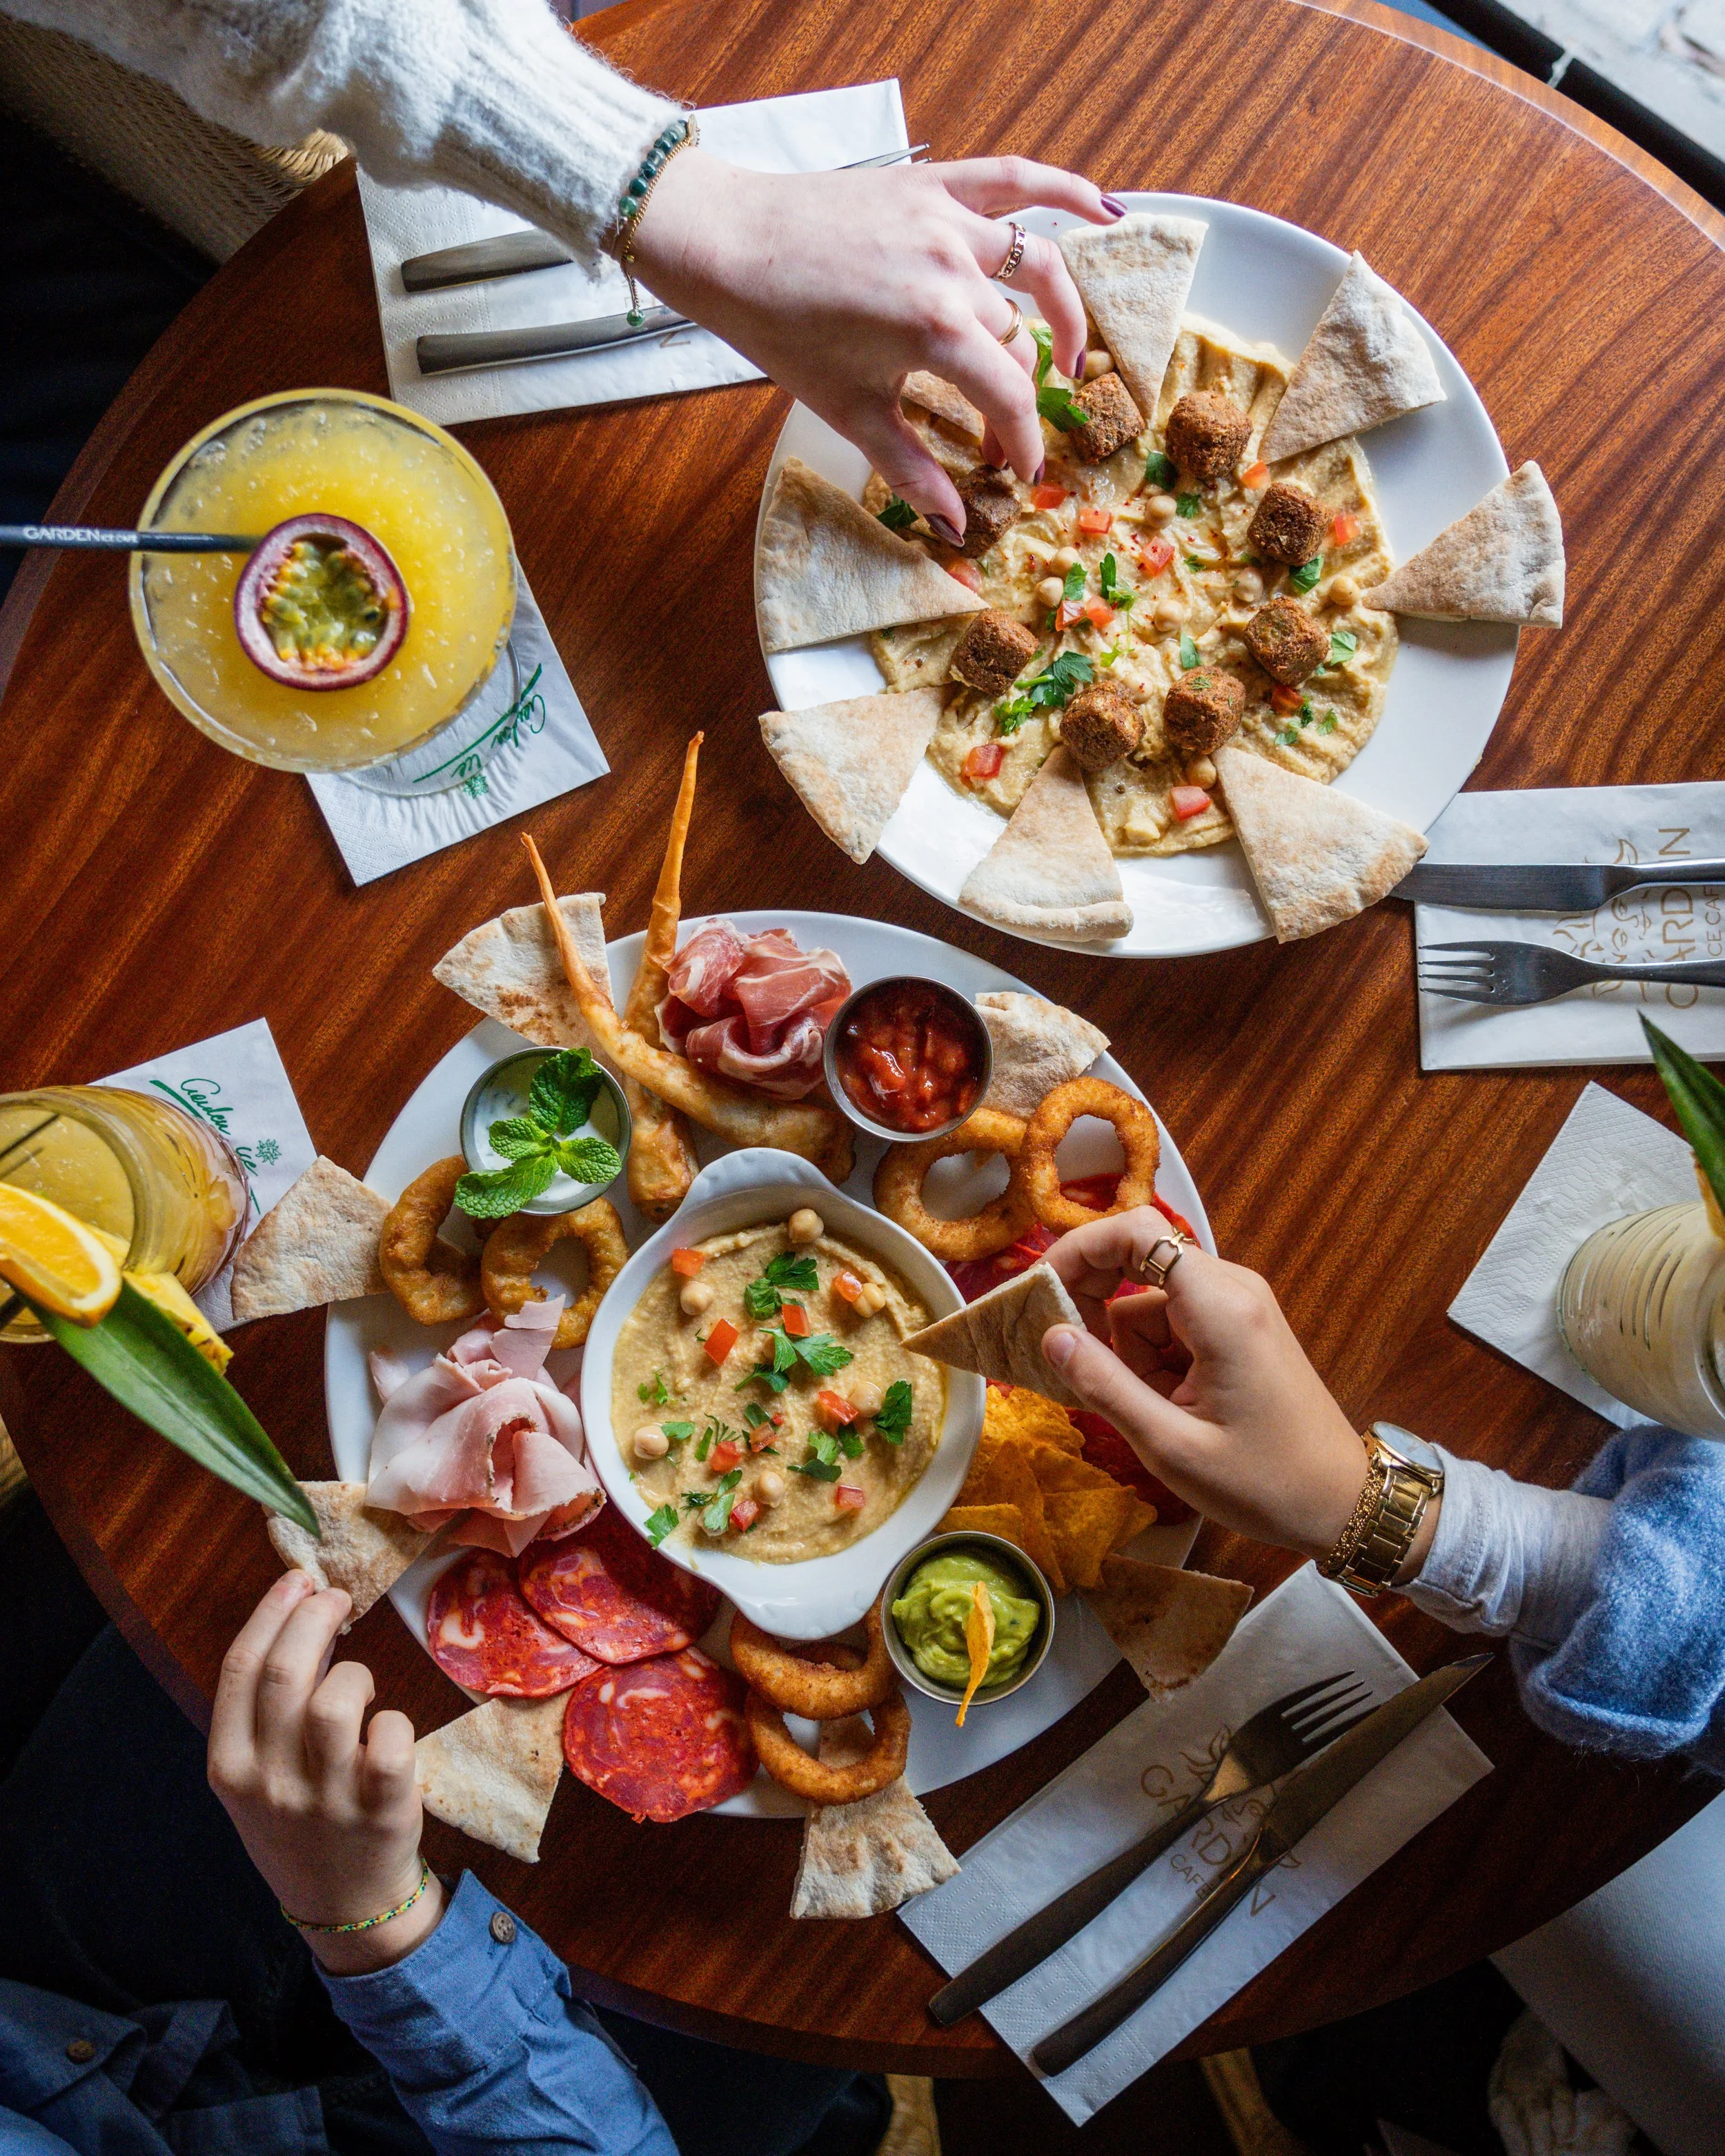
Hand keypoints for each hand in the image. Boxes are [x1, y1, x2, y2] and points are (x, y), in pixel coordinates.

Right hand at [208, 1572, 444, 1974]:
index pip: (239, 1669)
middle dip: (314, 1617)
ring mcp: (325, 1799)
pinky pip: (389, 1737)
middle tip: (335, 1599)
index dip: (271, 1612)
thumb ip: (263, 1711)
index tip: (298, 1581)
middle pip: (284, 1672)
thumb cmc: (299, 1822)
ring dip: (354, 1671)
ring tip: (359, 1679)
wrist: (343, 1908)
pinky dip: (393, 1717)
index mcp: (229, 1768)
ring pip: (334, 1701)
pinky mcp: (381, 1811)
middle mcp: (269, 1782)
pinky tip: (387, 1726)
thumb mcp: (256, 1777)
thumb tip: (299, 1618)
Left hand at [630, 150, 1122, 537]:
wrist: (728, 246)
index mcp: (936, 330)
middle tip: (1012, 428)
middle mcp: (955, 270)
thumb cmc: (780, 329)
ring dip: (1064, 311)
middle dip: (1024, 394)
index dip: (1023, 440)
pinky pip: (1016, 178)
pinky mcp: (934, 185)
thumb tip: (956, 528)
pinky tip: (1110, 213)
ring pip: (1037, 265)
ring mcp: (948, 219)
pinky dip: (1068, 190)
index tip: (1021, 470)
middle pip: (1022, 341)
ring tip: (1070, 354)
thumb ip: (911, 468)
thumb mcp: (849, 409)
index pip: (1010, 395)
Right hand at [1040, 1210, 1408, 1564]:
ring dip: (1130, 1352)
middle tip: (1079, 1372)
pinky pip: (1173, 1323)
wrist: (1342, 1503)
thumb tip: (1049, 1334)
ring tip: (1152, 1416)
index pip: (1136, 1231)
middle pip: (1136, 1266)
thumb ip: (1105, 1386)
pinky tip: (1167, 1408)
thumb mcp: (1171, 1447)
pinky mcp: (1240, 1328)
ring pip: (1149, 1302)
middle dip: (1098, 1315)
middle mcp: (1233, 1289)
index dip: (1080, 1250)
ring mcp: (1240, 1306)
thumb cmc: (1265, 1483)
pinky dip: (1154, 1360)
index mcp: (1220, 1307)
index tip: (1042, 1293)